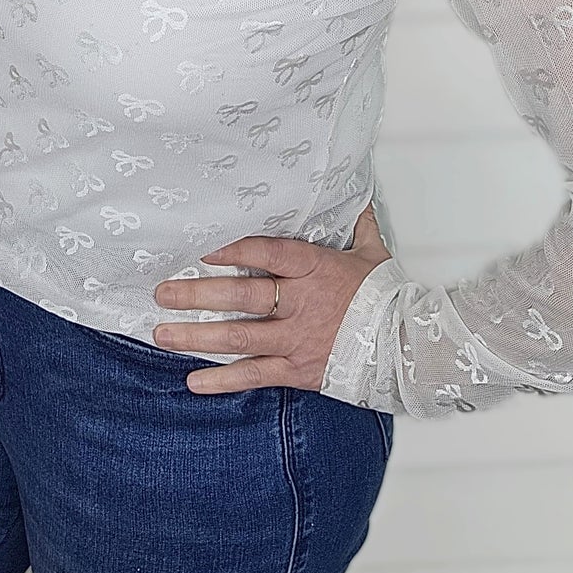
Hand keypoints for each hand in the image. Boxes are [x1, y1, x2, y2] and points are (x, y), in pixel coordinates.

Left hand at [152, 200, 392, 392]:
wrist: (410, 347)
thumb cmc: (387, 297)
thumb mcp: (372, 252)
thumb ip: (356, 222)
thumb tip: (355, 191)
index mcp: (315, 269)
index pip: (267, 254)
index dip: (232, 249)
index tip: (201, 247)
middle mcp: (300, 304)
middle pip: (242, 297)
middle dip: (197, 294)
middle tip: (162, 291)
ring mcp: (297, 340)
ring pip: (239, 337)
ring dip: (197, 336)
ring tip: (162, 333)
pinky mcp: (298, 371)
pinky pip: (254, 376)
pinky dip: (223, 381)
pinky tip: (192, 381)